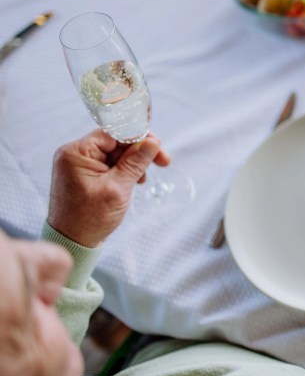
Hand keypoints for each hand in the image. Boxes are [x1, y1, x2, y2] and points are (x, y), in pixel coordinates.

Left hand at [47, 130, 169, 247]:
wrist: (72, 242)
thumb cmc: (89, 219)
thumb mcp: (118, 188)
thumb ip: (135, 162)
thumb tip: (152, 142)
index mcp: (76, 152)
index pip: (113, 133)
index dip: (138, 137)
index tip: (158, 145)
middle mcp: (74, 154)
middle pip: (116, 142)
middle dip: (139, 151)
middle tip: (162, 161)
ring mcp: (78, 164)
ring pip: (115, 153)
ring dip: (133, 162)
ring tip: (143, 178)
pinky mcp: (84, 174)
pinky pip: (109, 164)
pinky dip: (124, 170)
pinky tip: (134, 180)